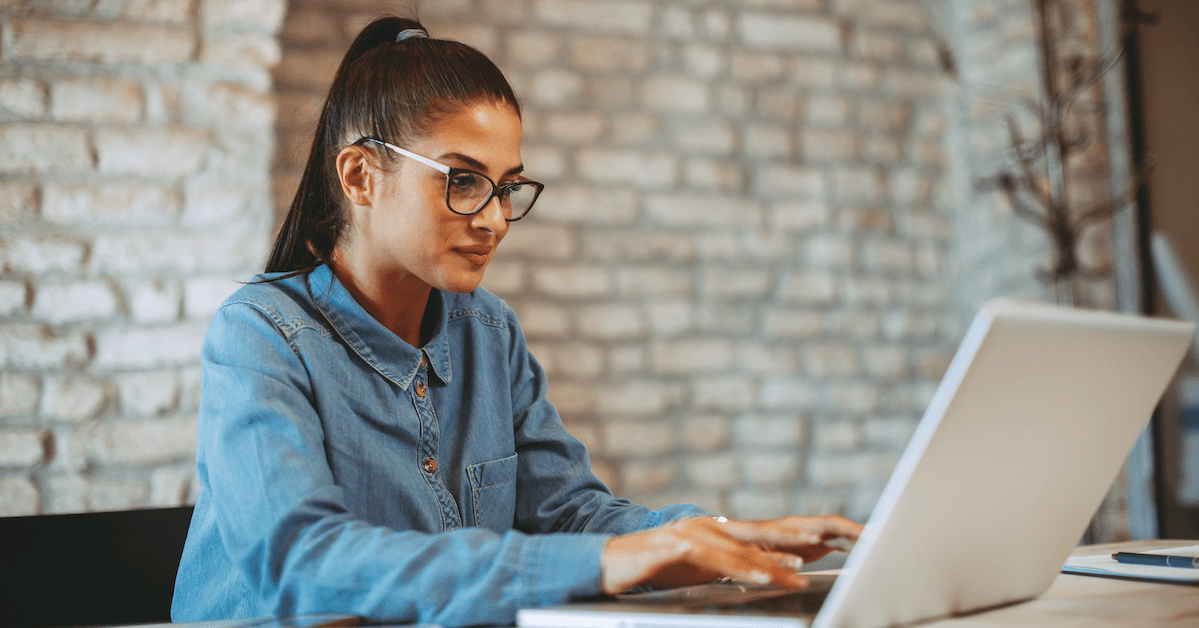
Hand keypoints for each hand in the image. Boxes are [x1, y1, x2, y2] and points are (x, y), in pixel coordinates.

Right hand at [600, 514, 861, 594]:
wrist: (608, 562)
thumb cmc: (652, 567)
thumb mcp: (696, 567)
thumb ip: (725, 565)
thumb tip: (759, 573)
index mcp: (713, 529)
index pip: (756, 538)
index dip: (786, 545)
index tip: (814, 554)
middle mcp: (706, 525)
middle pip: (755, 539)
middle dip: (788, 547)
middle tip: (817, 555)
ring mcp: (690, 533)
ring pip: (738, 552)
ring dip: (769, 566)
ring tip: (793, 577)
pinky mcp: (675, 546)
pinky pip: (714, 560)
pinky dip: (739, 570)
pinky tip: (756, 579)